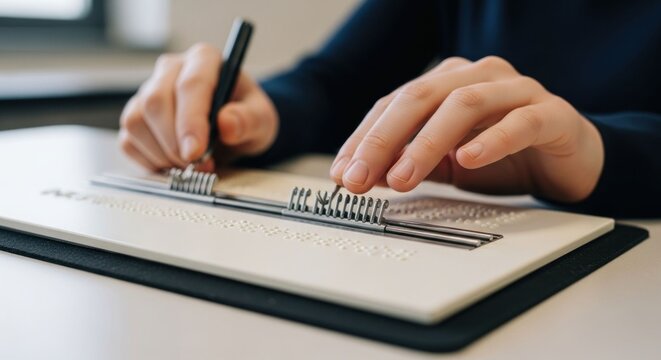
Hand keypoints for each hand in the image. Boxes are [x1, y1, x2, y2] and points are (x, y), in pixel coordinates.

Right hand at [119, 43, 277, 171]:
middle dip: (175, 143)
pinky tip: (173, 164)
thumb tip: (227, 123)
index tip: (196, 153)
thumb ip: (249, 120)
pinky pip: (128, 140)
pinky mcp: (136, 115)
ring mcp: (149, 91)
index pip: (190, 86)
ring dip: (161, 154)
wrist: (232, 129)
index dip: (191, 122)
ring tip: (189, 166)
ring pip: (136, 121)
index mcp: (204, 60)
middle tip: (198, 166)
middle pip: (155, 102)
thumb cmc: (246, 117)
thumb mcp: (262, 120)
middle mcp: (172, 70)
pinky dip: (149, 161)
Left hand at [330, 56, 603, 202]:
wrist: (570, 161)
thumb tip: (364, 175)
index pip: (394, 105)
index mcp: (447, 83)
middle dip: (382, 141)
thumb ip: (411, 164)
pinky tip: (467, 160)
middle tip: (359, 178)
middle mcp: (477, 77)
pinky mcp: (551, 113)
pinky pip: (519, 122)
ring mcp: (515, 90)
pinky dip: (491, 141)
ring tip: (402, 178)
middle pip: (419, 98)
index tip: (341, 173)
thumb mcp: (447, 165)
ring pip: (463, 106)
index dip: (363, 139)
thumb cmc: (506, 157)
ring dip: (426, 144)